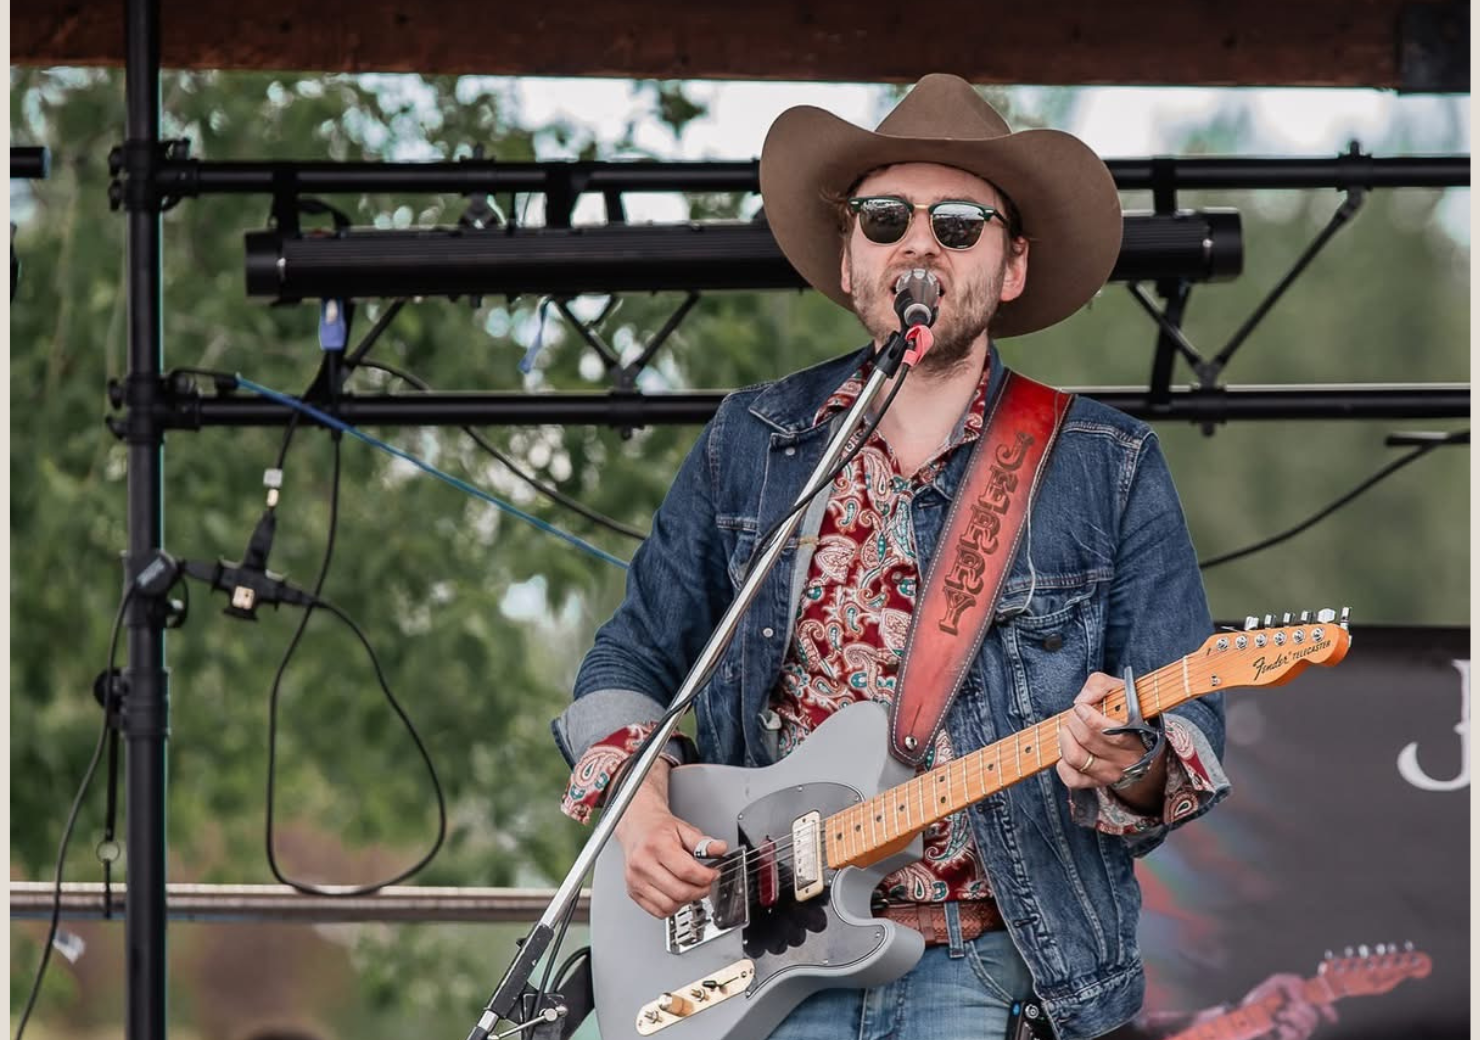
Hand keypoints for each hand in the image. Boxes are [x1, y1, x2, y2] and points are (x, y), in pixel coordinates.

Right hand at [613, 759, 728, 918]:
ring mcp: (636, 880)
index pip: (686, 871)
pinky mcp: (633, 892)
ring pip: (669, 905)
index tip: (713, 874)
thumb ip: (703, 842)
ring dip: (686, 901)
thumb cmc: (658, 829)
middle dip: (700, 891)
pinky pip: (658, 911)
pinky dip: (672, 908)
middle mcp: (642, 864)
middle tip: (706, 883)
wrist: (637, 828)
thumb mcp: (684, 829)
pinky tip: (677, 895)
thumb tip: (720, 848)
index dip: (706, 877)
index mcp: (656, 845)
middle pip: (679, 891)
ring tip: (692, 888)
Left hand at [1055, 672, 1165, 812]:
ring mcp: (1111, 773)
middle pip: (1087, 740)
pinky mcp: (1097, 783)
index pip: (1110, 731)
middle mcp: (1126, 758)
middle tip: (1075, 714)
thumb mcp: (1119, 690)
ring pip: (1076, 758)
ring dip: (1065, 739)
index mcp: (1137, 734)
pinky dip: (1062, 765)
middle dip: (1074, 721)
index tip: (1081, 707)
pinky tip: (1066, 751)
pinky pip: (1072, 779)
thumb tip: (1082, 699)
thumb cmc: (1125, 711)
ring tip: (1068, 729)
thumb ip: (1100, 685)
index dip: (1088, 717)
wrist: (1139, 741)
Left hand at [1241, 972, 1337, 1039]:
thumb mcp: (1273, 984)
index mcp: (1297, 1003)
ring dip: (1294, 1018)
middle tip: (1290, 1006)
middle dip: (1304, 1010)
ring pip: (1308, 1027)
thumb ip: (1290, 981)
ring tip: (1280, 1014)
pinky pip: (1297, 1036)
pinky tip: (1278, 1025)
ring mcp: (1292, 1031)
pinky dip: (1288, 1029)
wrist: (1242, 1017)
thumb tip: (1303, 991)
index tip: (1331, 1016)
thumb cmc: (1257, 1002)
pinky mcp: (1287, 1038)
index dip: (1327, 1010)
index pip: (1318, 1007)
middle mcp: (1297, 1019)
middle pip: (1314, 1018)